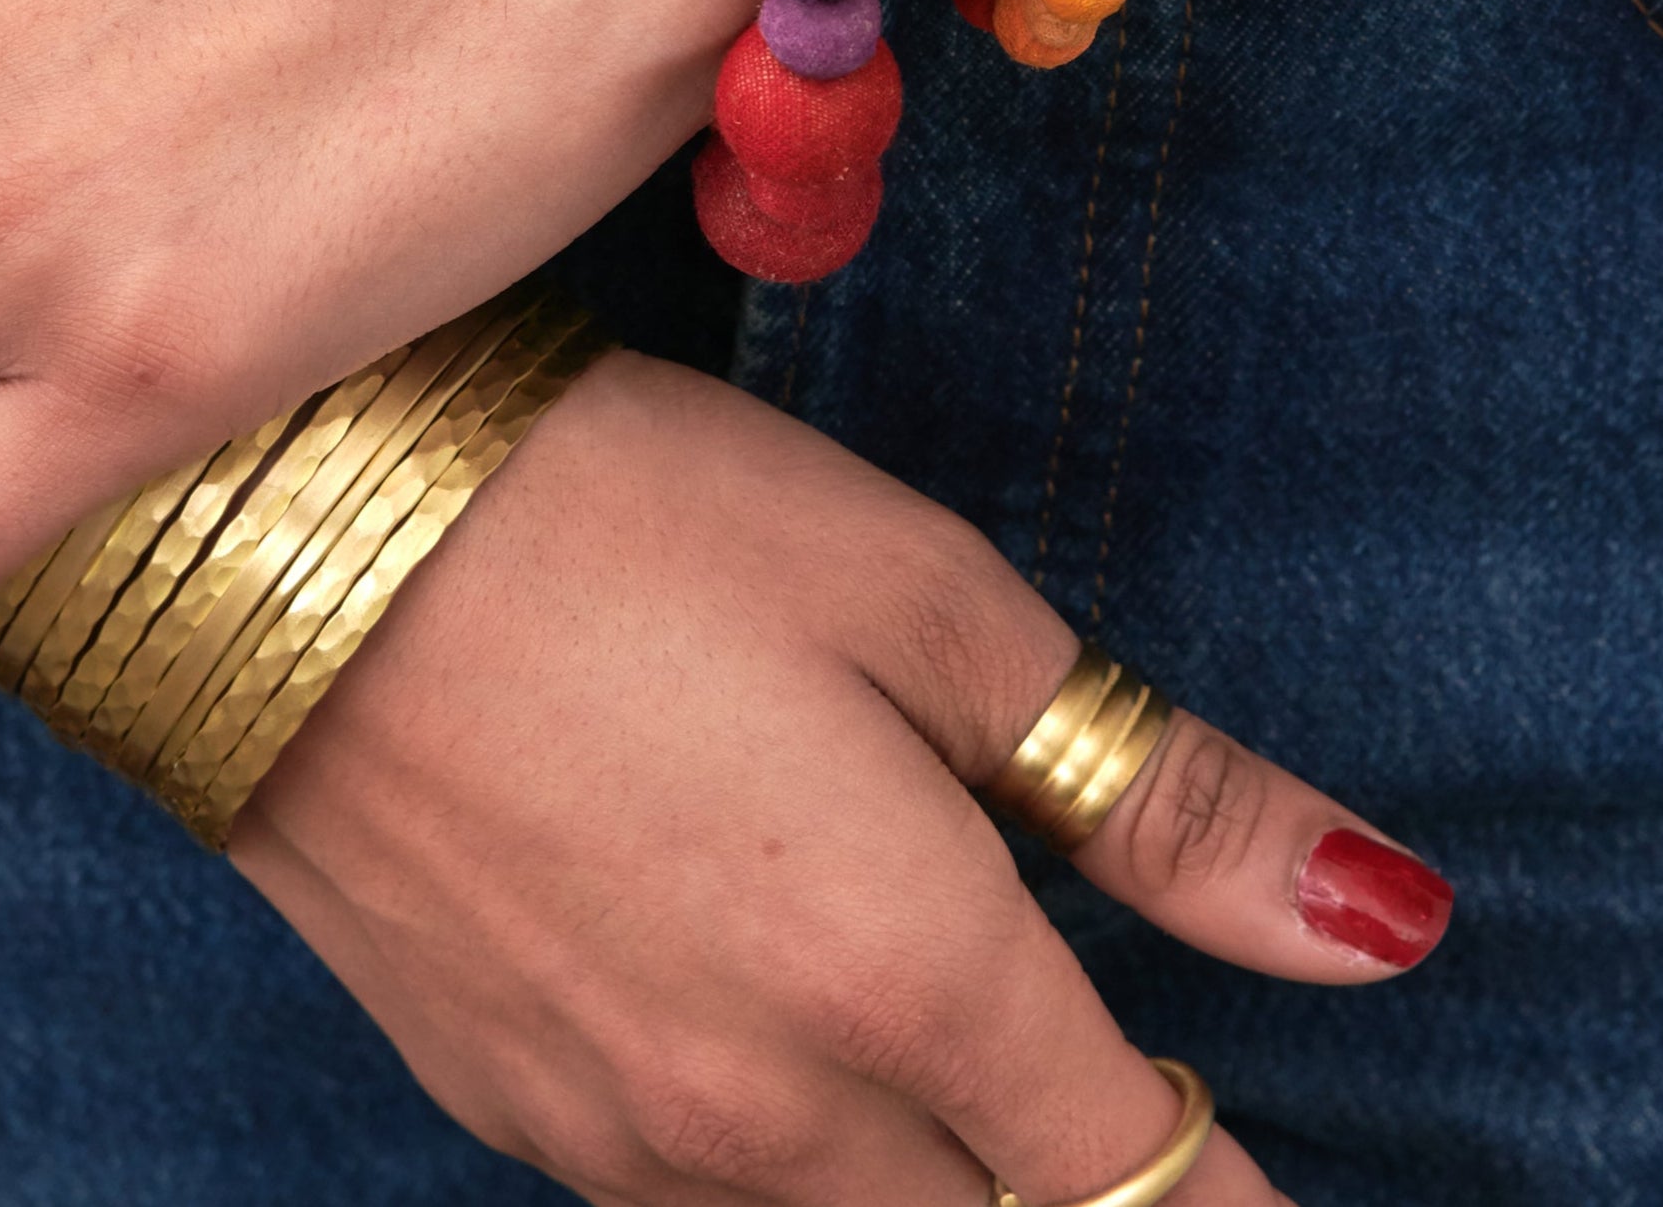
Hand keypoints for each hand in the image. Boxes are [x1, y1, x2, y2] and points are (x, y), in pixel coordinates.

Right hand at [233, 351, 1449, 1205]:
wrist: (280, 536)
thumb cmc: (632, 522)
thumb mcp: (930, 607)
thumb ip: (1159, 797)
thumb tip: (1382, 923)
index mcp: (912, 983)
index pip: (1150, 1196)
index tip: (1297, 1205)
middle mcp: (768, 1120)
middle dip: (1099, 1206)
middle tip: (1133, 1118)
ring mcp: (616, 1140)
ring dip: (939, 1191)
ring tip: (984, 1094)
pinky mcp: (509, 1110)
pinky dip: (794, 1176)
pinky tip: (790, 1051)